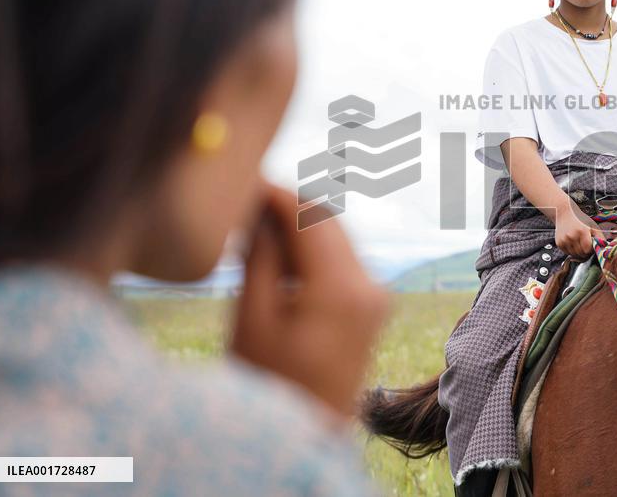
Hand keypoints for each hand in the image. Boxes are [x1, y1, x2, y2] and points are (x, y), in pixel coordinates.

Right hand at [230, 181, 389, 422]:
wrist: (311, 434)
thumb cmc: (272, 383)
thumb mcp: (253, 317)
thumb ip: (260, 255)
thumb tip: (257, 206)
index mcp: (341, 287)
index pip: (307, 214)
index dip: (273, 192)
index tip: (242, 182)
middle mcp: (369, 284)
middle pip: (325, 219)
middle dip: (284, 206)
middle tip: (241, 205)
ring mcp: (375, 295)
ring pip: (333, 236)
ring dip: (296, 227)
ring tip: (250, 234)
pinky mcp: (371, 305)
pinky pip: (340, 259)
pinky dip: (309, 250)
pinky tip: (275, 261)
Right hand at [554, 201, 608, 258]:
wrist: (564, 213)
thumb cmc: (579, 219)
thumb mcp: (592, 225)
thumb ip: (600, 237)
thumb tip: (605, 248)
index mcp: (582, 231)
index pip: (587, 249)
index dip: (591, 249)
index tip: (591, 245)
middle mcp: (572, 236)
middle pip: (581, 253)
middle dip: (585, 252)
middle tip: (586, 245)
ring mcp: (564, 240)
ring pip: (574, 254)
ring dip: (578, 252)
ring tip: (579, 243)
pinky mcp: (559, 243)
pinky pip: (567, 253)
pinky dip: (571, 251)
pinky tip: (573, 243)